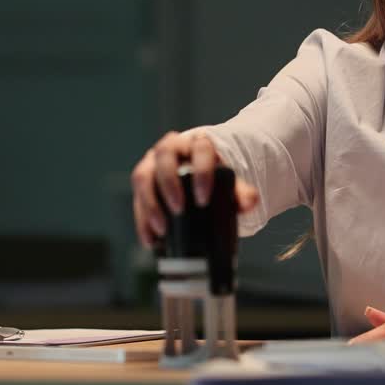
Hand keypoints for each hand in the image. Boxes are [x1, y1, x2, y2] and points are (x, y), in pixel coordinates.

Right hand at [128, 130, 260, 248]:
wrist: (197, 176)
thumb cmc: (214, 178)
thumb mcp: (229, 184)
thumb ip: (241, 192)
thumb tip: (249, 203)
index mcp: (199, 144)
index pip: (200, 150)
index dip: (201, 173)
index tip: (203, 199)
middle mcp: (172, 147)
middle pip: (164, 156)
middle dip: (169, 184)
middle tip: (178, 210)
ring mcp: (152, 162)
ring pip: (143, 175)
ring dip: (149, 203)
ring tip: (162, 229)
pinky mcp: (142, 181)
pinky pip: (135, 198)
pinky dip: (141, 221)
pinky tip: (151, 240)